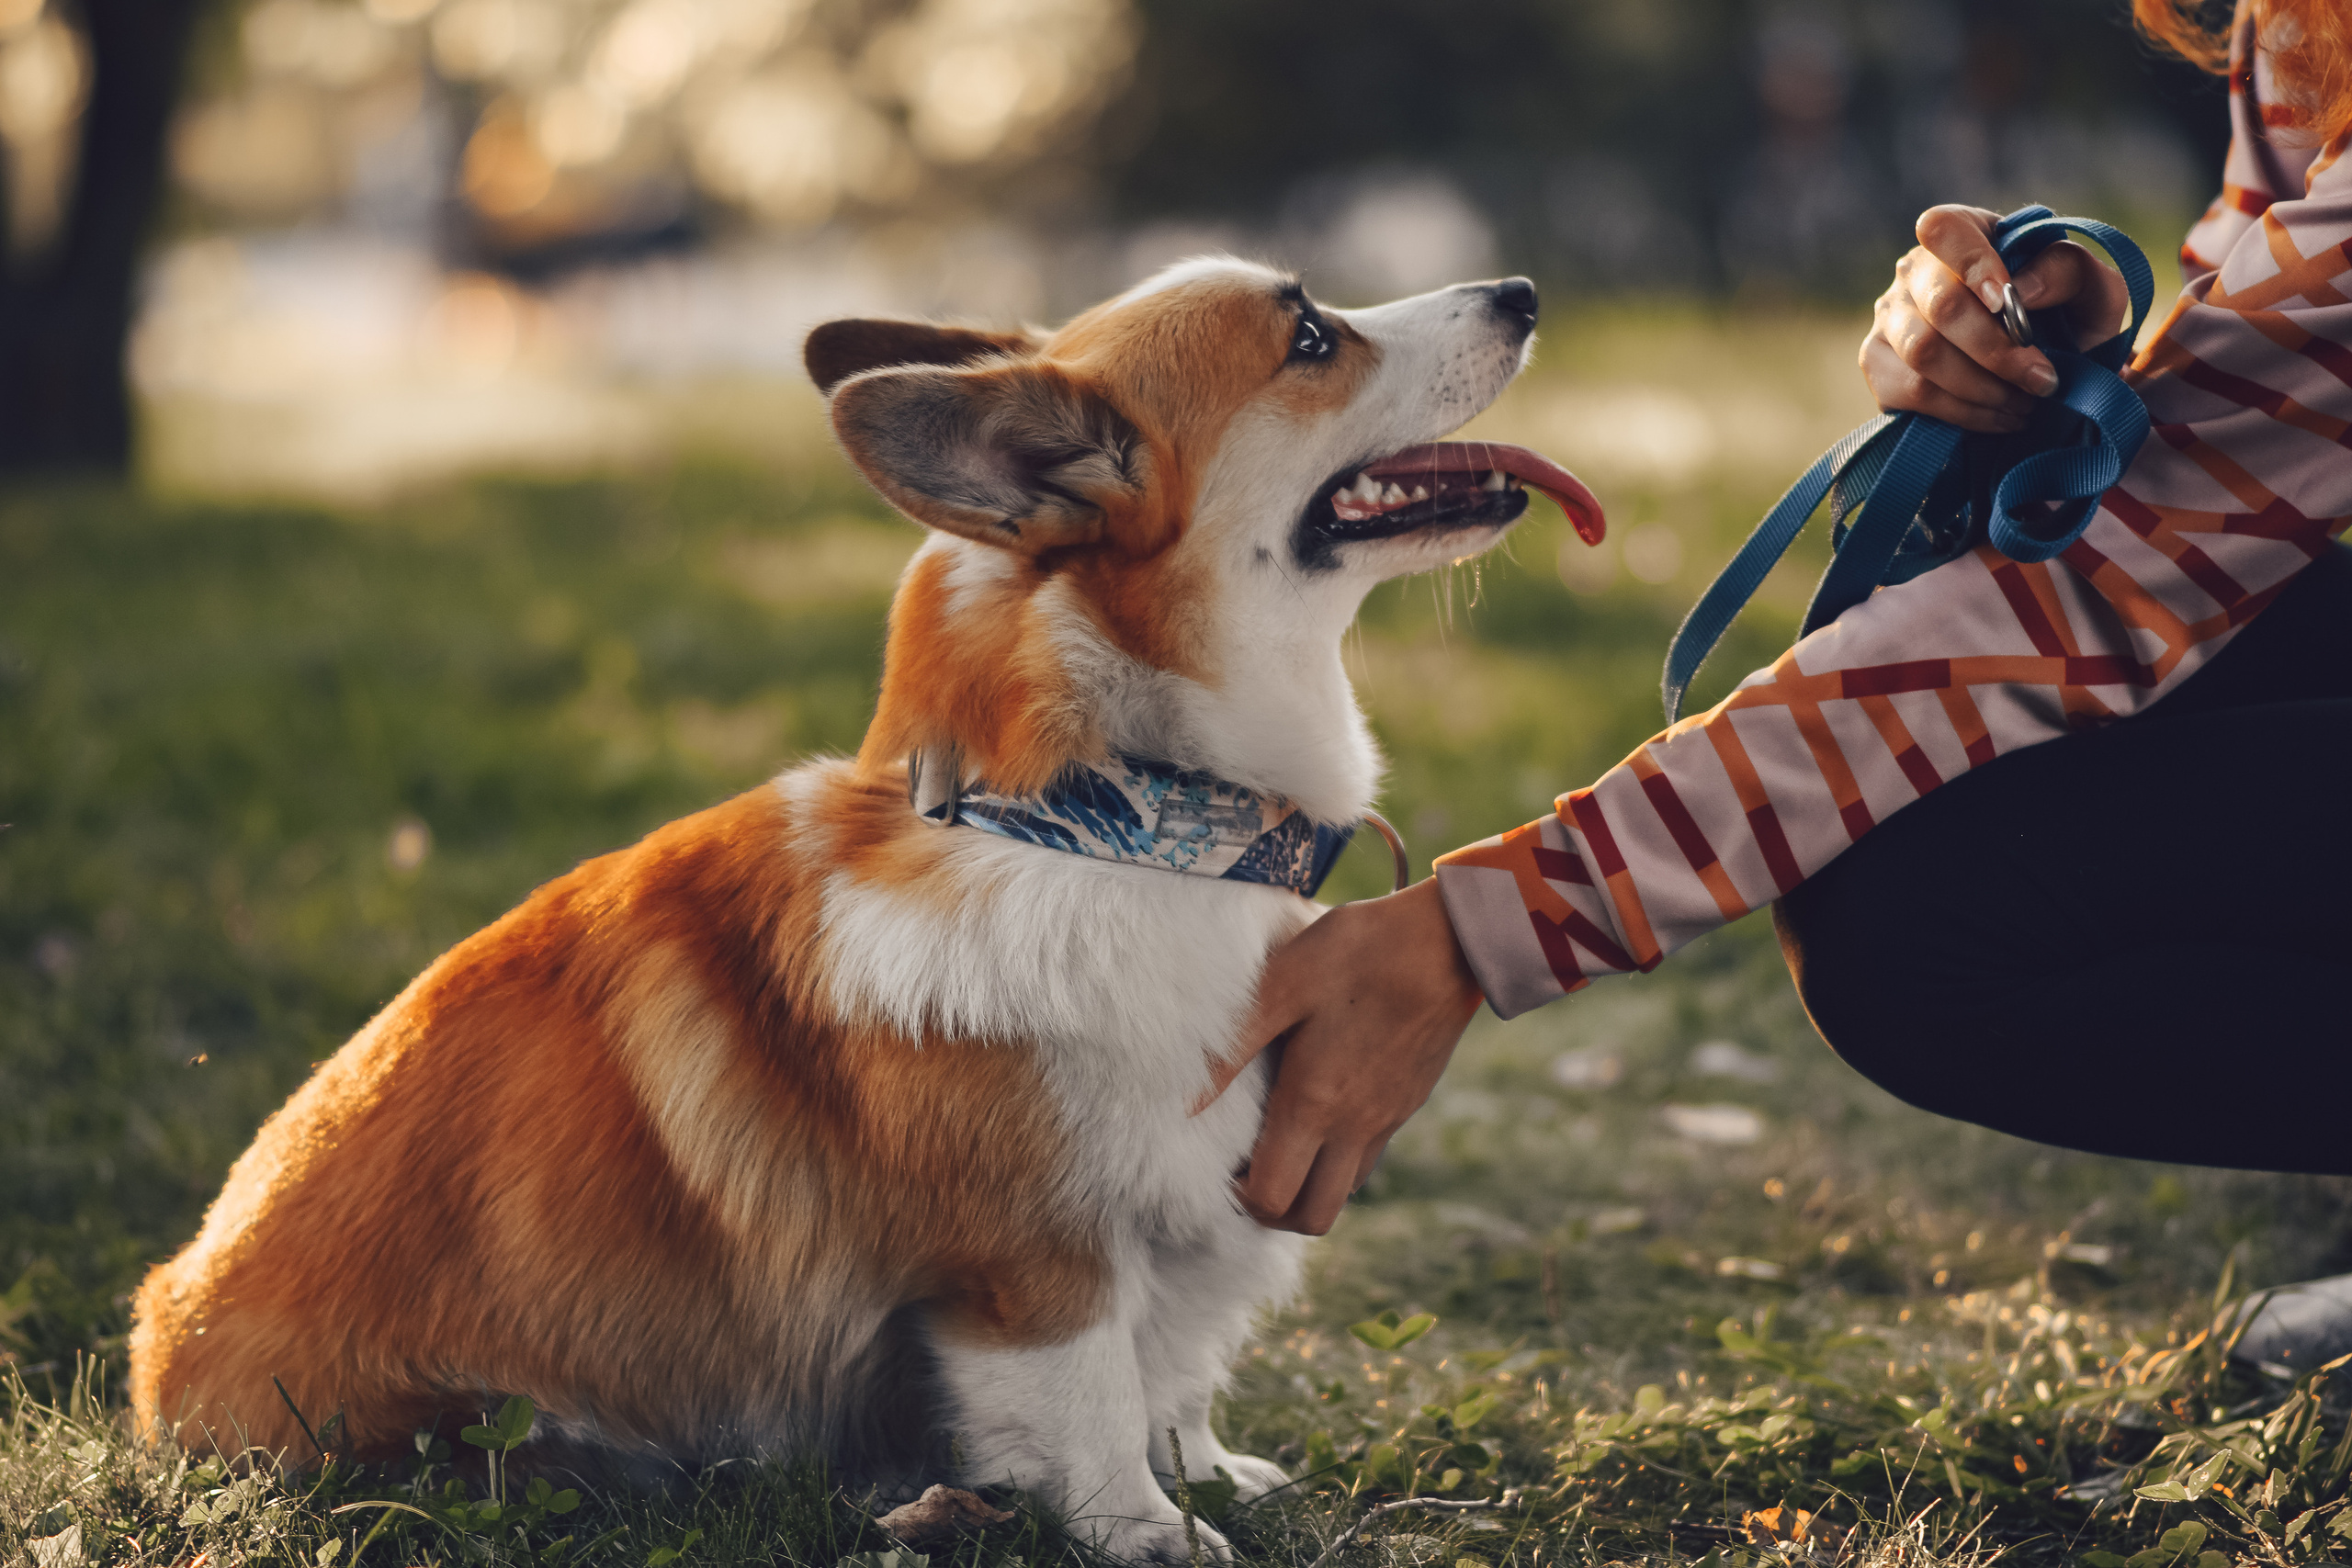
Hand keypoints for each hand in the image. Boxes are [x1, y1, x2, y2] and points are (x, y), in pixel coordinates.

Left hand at [1200, 877, 1483, 1234]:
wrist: (1452, 939)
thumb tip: (1183, 1105)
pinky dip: (1338, 1157)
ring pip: (1344, 1191)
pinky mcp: (1408, 1103)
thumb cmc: (1359, 952)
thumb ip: (1230, 1050)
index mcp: (1316, 1104)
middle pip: (1313, 1217)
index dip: (1237, 1197)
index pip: (1272, 1198)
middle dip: (1272, 1210)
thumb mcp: (1283, 984)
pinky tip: (1320, 1109)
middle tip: (1246, 1166)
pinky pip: (1367, 1156)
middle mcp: (1355, 1127)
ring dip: (1309, 1184)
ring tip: (1279, 1139)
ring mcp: (1388, 1120)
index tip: (1220, 1163)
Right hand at [1860, 204, 2131, 433]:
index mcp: (1965, 233)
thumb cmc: (2069, 322)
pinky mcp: (1879, 367)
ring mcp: (1889, 319)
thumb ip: (2069, 271)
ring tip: (2024, 403)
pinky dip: (1965, 411)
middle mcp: (1915, 271)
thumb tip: (2021, 291)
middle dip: (1996, 350)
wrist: (2045, 377)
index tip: (2009, 303)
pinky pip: (1913, 392)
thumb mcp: (2092, 290)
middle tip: (2041, 380)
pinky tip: (1999, 415)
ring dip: (1983, 386)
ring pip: (1924, 353)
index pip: (1944, 228)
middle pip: (1941, 305)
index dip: (1973, 265)